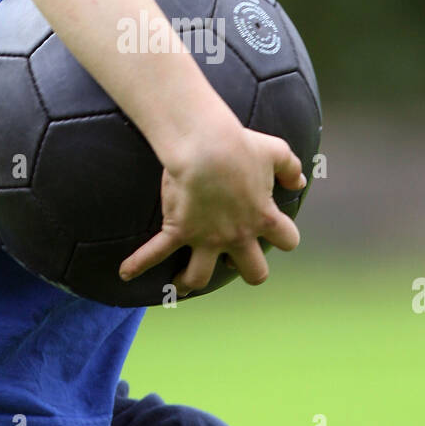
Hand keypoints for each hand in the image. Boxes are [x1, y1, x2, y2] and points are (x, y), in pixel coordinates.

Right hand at [118, 126, 306, 294]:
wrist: (206, 144)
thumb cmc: (240, 145)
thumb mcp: (276, 151)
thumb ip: (291, 167)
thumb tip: (299, 181)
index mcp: (264, 218)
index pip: (289, 241)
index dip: (284, 237)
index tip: (275, 230)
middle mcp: (238, 235)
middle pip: (254, 273)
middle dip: (247, 270)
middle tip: (235, 260)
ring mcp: (206, 237)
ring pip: (202, 276)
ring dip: (192, 280)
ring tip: (185, 280)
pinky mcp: (178, 230)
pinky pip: (155, 252)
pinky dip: (138, 264)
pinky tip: (125, 273)